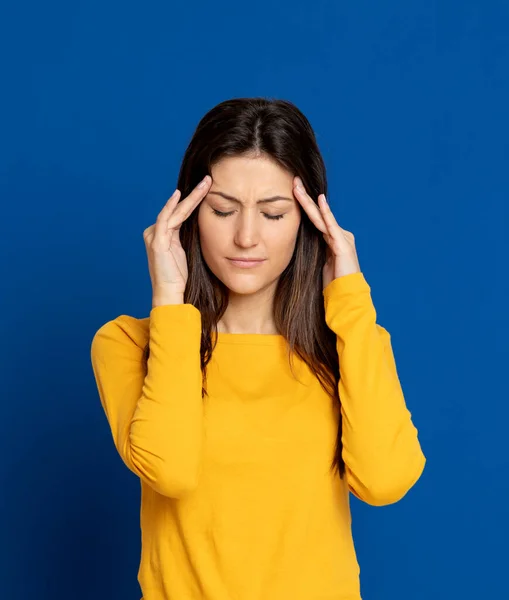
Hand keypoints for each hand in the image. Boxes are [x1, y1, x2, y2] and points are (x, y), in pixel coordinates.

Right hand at [143, 175, 211, 298]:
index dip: (195, 199)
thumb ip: (190, 239)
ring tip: (204, 184)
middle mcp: (157, 232)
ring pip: (175, 211)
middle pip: (178, 208)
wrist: (170, 293)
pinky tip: (179, 195)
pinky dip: (171, 207)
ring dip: (190, 196)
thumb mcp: (188, 253)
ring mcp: (155, 236)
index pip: (182, 212)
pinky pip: (165, 219)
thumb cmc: (181, 278)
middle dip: (195, 193)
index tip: (209, 187)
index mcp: (165, 235)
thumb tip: (207, 227)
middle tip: (209, 179)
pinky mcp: (156, 241)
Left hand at [293, 176, 360, 288]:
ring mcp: (342, 239)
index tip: (293, 192)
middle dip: (304, 197)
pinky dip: (325, 212)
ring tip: (298, 187)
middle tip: (294, 181)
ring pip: (321, 216)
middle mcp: (339, 236)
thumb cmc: (333, 284)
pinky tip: (320, 200)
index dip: (304, 206)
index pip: (315, 219)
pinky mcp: (342, 244)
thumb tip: (301, 247)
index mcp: (332, 241)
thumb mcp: (319, 264)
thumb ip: (315, 252)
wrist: (347, 296)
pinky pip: (331, 225)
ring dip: (308, 201)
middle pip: (317, 214)